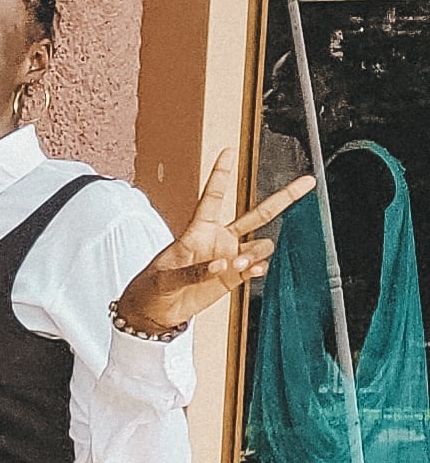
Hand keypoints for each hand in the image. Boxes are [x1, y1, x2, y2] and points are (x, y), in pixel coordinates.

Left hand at [115, 151, 299, 339]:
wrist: (156, 312)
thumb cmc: (153, 286)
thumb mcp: (166, 276)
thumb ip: (195, 271)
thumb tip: (225, 264)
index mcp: (198, 230)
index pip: (214, 197)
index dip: (221, 174)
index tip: (228, 150)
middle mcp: (220, 239)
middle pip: (259, 213)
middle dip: (285, 197)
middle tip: (308, 181)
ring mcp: (231, 257)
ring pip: (261, 244)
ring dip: (254, 253)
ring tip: (236, 265)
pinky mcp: (235, 277)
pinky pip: (257, 267)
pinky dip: (257, 268)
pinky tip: (250, 270)